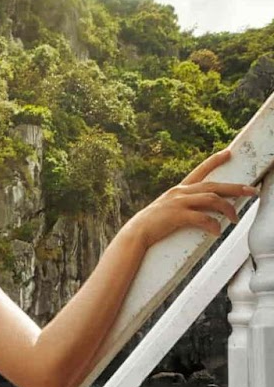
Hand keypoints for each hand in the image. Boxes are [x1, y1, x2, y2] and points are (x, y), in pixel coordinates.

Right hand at [122, 148, 258, 246]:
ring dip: (228, 208)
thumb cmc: (153, 225)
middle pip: (213, 186)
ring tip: (235, 218)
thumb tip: (202, 212)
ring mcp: (178, 203)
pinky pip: (202, 218)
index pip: (199, 171)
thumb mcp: (168, 210)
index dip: (214, 161)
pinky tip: (217, 231)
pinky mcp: (177, 215)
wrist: (136, 233)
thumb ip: (183, 207)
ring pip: (212, 199)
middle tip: (251, 191)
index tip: (228, 153)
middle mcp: (179, 192)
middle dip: (235, 188)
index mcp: (178, 190)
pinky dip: (213, 225)